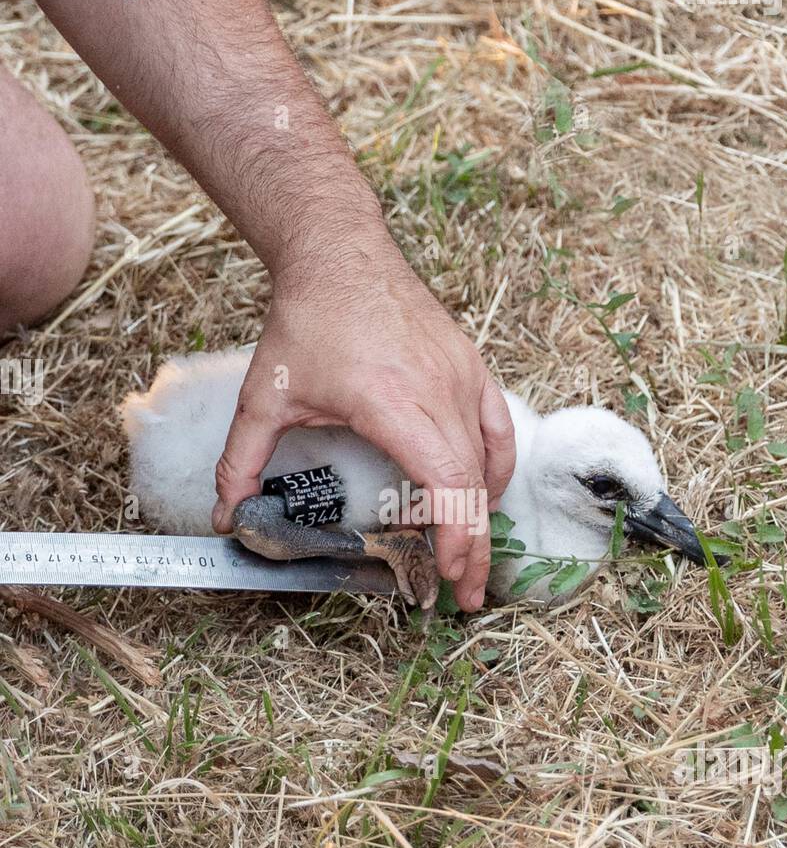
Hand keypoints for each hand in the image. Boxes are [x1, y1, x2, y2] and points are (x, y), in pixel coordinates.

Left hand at [211, 225, 514, 611]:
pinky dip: (493, 468)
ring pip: (490, 461)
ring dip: (484, 513)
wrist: (339, 252)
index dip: (455, 536)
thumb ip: (241, 462)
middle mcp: (438, 392)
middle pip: (474, 486)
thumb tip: (227, 515)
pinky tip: (481, 494)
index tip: (447, 576)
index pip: (447, 484)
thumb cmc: (309, 317)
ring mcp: (461, 377)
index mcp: (395, 404)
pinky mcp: (469, 366)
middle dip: (472, 547)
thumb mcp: (266, 396)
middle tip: (463, 595)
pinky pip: (497, 428)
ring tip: (470, 556)